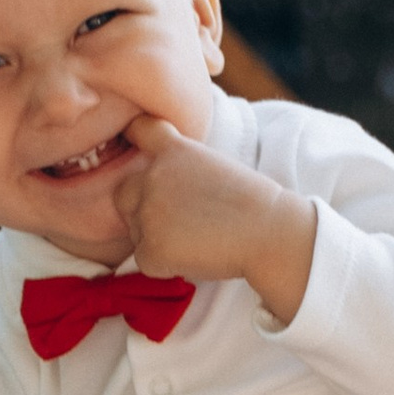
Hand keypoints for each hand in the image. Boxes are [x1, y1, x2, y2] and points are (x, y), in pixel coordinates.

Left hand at [111, 118, 317, 323]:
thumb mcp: (211, 164)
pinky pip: (146, 260)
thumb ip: (178, 165)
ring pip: (134, 230)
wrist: (269, 232)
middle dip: (140, 208)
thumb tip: (153, 186)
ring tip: (196, 237)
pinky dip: (166, 265)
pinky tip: (195, 255)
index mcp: (172, 150)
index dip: (134, 138)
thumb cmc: (250, 203)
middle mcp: (153, 176)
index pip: (138, 129)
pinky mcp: (150, 248)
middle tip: (180, 220)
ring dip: (155, 237)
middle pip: (123, 194)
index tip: (137, 145)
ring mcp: (148, 212)